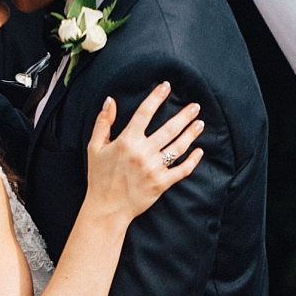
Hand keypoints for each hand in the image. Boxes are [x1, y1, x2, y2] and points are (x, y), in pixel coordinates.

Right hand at [85, 83, 203, 223]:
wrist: (107, 208)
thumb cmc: (99, 177)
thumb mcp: (94, 148)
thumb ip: (103, 123)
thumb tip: (110, 101)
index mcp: (126, 141)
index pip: (145, 113)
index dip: (156, 97)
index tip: (166, 86)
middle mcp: (142, 153)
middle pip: (168, 129)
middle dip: (184, 115)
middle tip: (195, 106)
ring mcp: (154, 169)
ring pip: (178, 147)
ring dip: (191, 134)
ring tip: (200, 123)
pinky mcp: (161, 183)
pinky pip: (182, 170)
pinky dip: (193, 160)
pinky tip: (199, 151)